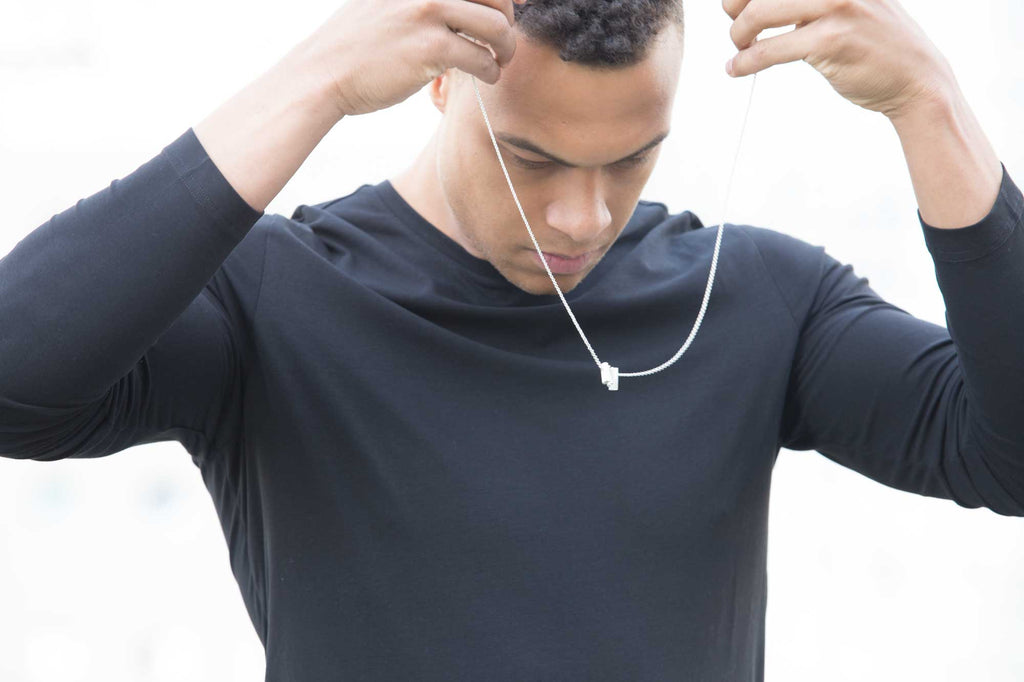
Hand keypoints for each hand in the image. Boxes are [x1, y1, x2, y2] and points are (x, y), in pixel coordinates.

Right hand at [301, 0, 524, 116]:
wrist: (324, 73)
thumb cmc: (357, 44)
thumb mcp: (386, 2)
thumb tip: (464, 6)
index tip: (517, 4)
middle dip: (509, 19)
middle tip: (501, 41)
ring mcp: (429, 13)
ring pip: (497, 27)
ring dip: (507, 49)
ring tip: (499, 61)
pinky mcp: (431, 49)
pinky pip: (482, 59)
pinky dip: (492, 72)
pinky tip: (485, 77)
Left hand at [723, 0, 954, 118]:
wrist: (917, 76)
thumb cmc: (875, 43)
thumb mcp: (845, 6)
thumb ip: (807, 2)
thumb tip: (756, 5)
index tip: (732, 5)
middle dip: (736, 8)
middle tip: (736, 29)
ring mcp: (837, 5)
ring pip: (761, 12)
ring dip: (739, 34)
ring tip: (740, 48)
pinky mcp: (831, 39)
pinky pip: (770, 49)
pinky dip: (746, 61)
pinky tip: (738, 67)